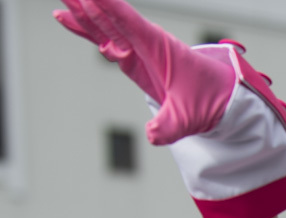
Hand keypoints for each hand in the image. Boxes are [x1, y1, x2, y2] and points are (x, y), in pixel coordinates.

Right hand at [53, 0, 234, 144]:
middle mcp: (145, 43)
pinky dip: (85, 29)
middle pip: (110, 18)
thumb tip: (152, 136)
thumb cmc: (209, 101)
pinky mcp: (132, 59)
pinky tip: (65, 18)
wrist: (220, 97)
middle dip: (87, 3)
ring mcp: (137, 49)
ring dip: (81, 10)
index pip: (129, 22)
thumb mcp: (188, 118)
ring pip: (103, 25)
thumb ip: (169, 126)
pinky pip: (103, 39)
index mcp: (159, 48)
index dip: (108, 7)